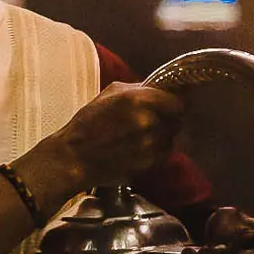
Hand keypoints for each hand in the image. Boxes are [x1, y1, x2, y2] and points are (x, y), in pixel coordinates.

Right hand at [21, 82, 184, 201]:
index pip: (179, 101)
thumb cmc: (88, 122)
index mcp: (139, 100)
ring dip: (161, 136)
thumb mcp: (110, 93)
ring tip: (139, 137)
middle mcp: (149, 122)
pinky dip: (155, 151)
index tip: (168, 105)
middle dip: (167, 119)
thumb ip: (140, 89)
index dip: (174, 103)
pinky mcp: (150, 164)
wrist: (74, 157)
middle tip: (149, 121)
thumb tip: (164, 89)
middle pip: (177, 120)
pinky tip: (137, 149)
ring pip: (171, 138)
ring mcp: (151, 145)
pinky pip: (163, 154)